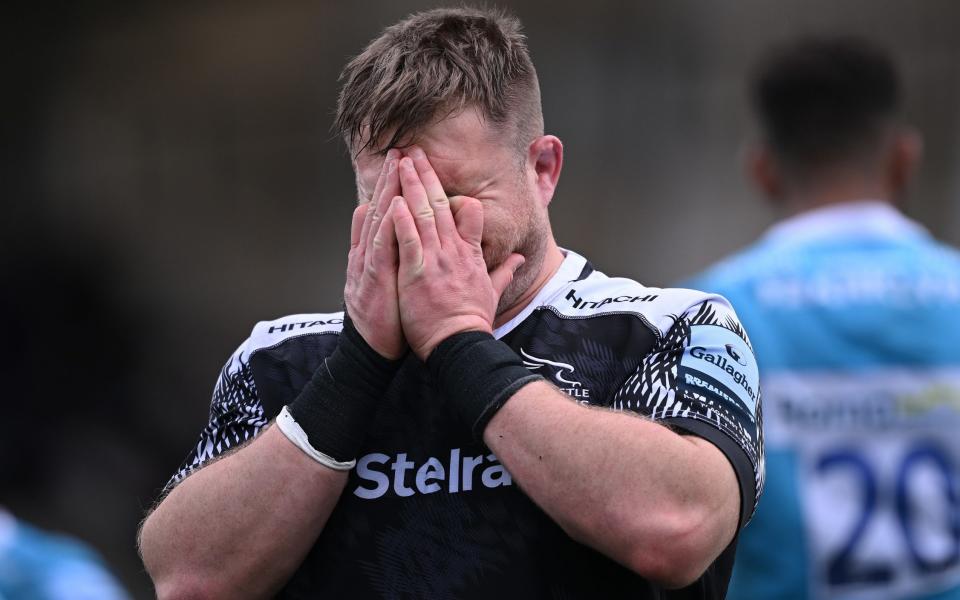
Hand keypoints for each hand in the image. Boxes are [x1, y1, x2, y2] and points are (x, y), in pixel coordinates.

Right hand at [343, 149, 405, 358]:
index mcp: (375, 253)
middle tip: (399, 150)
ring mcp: (368, 265)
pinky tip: (389, 206)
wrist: (372, 349)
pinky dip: (384, 226)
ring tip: (395, 166)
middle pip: (379, 209)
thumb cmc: (385, 318)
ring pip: (378, 221)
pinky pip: (380, 248)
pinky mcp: (374, 280)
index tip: (403, 161)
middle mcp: (368, 254)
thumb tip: (393, 235)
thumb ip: (391, 255)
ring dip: (385, 192)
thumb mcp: (388, 281)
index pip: (385, 213)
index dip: (393, 186)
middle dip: (389, 178)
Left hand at [392, 147, 524, 359]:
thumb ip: (504, 272)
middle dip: (425, 174)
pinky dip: (401, 219)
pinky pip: (408, 240)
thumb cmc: (473, 323)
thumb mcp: (492, 293)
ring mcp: (435, 261)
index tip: (436, 173)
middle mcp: (454, 252)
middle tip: (413, 150)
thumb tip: (520, 259)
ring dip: (411, 186)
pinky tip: (394, 200)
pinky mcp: (416, 274)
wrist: (460, 345)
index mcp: (471, 254)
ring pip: (423, 214)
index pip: (467, 212)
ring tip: (400, 162)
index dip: (449, 191)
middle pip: (440, 204)